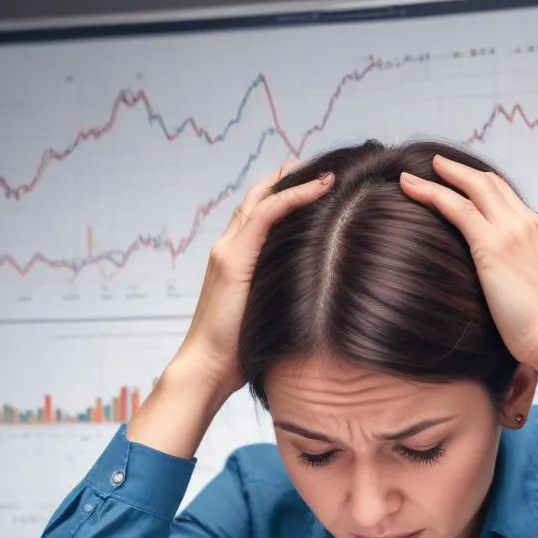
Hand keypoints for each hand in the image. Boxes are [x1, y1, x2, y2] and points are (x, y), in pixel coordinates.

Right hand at [175, 160, 334, 396]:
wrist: (208, 369)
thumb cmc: (240, 355)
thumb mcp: (269, 317)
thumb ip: (284, 299)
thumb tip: (323, 300)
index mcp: (235, 262)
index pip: (260, 217)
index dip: (288, 199)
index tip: (319, 188)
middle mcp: (228, 249)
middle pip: (259, 201)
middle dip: (289, 181)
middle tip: (324, 168)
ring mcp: (228, 251)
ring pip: (263, 201)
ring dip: (296, 181)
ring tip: (329, 171)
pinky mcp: (232, 259)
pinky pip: (266, 215)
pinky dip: (294, 196)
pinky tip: (322, 187)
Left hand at [399, 155, 537, 405]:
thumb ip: (532, 290)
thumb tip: (521, 301)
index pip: (512, 204)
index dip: (487, 192)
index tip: (468, 189)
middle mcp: (531, 227)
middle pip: (494, 186)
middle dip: (464, 173)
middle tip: (440, 166)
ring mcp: (513, 232)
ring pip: (474, 188)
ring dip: (444, 175)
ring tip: (417, 174)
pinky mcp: (493, 245)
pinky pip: (456, 207)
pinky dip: (430, 192)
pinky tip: (409, 188)